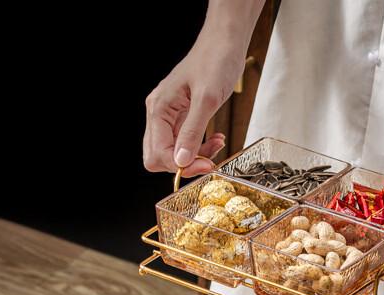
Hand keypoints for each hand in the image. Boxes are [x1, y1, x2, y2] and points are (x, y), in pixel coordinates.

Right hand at [143, 41, 244, 175]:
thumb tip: (181, 161)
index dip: (181, 165)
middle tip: (208, 160)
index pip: (157, 154)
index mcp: (158, 108)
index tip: (205, 165)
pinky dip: (199, 146)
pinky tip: (215, 140)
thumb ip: (192, 132)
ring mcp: (168, 115)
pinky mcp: (180, 115)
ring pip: (172, 151)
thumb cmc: (216, 59)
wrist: (225, 40)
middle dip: (184, 163)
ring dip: (194, 156)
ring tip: (216, 147)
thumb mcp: (207, 99)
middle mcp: (158, 113)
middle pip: (159, 156)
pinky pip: (183, 141)